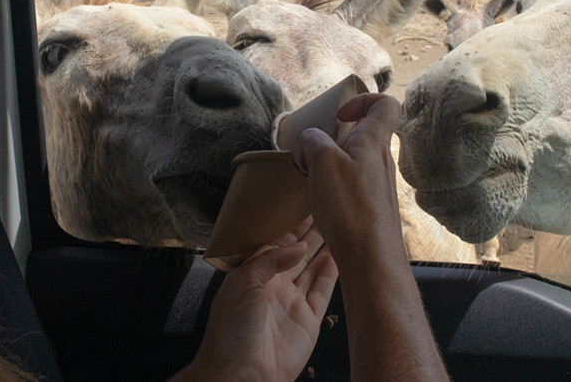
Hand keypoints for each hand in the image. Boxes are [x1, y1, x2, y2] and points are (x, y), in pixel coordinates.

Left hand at [172, 216, 338, 381]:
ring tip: (340, 228)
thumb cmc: (230, 331)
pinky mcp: (310, 320)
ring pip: (313, 269)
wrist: (239, 375)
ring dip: (325, 249)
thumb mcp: (244, 283)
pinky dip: (333, 273)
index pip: (277, 244)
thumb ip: (272, 259)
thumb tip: (299, 246)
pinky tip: (339, 256)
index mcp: (255, 275)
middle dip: (312, 233)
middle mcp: (275, 286)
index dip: (293, 226)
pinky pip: (323, 291)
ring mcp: (293, 302)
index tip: (307, 206)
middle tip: (329, 210)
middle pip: (298, 253)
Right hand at [297, 93, 403, 270]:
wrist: (371, 258)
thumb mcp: (322, 162)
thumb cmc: (349, 206)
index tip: (339, 115)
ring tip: (313, 179)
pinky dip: (336, 185)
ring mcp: (380, 184)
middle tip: (315, 152)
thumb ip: (313, 141)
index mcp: (375, 141)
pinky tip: (321, 201)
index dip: (364, 99)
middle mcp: (383, 160)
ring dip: (333, 164)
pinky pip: (354, 184)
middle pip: (366, 134)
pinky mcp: (373, 206)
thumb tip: (311, 141)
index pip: (386, 103)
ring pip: (357, 161)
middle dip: (336, 138)